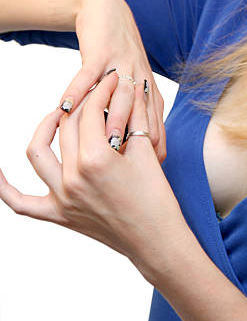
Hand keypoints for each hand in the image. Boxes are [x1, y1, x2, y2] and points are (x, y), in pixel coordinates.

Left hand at [0, 71, 186, 280]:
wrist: (156, 240)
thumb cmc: (156, 198)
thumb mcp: (146, 151)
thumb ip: (133, 116)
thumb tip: (130, 88)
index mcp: (97, 159)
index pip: (91, 111)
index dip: (103, 90)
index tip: (112, 80)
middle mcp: (73, 177)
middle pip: (67, 126)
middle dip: (83, 102)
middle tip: (96, 93)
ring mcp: (62, 198)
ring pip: (38, 153)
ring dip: (45, 127)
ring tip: (59, 115)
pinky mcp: (59, 215)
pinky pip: (21, 202)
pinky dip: (3, 187)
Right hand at [58, 0, 166, 162]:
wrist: (109, 12)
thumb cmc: (121, 57)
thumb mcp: (138, 86)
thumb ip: (140, 116)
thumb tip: (141, 152)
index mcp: (150, 93)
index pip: (155, 129)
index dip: (150, 154)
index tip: (143, 179)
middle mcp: (140, 81)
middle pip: (140, 117)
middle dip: (134, 144)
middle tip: (124, 171)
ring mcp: (121, 66)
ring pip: (117, 97)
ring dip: (109, 120)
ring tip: (101, 146)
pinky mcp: (100, 52)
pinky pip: (87, 75)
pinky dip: (76, 91)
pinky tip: (66, 108)